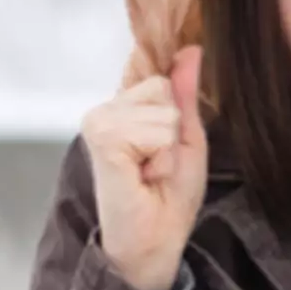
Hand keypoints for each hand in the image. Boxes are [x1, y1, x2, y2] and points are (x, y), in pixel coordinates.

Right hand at [80, 45, 208, 289]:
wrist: (154, 240)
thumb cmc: (169, 197)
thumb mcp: (187, 138)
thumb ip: (185, 94)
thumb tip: (191, 49)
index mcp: (123, 107)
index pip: (158, 76)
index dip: (173, 109)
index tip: (164, 147)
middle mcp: (105, 109)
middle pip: (162, 88)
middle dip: (173, 131)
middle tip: (157, 165)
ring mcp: (99, 121)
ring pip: (162, 108)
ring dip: (167, 147)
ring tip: (150, 172)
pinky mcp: (101, 136)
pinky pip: (155, 128)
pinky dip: (160, 156)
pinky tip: (143, 175)